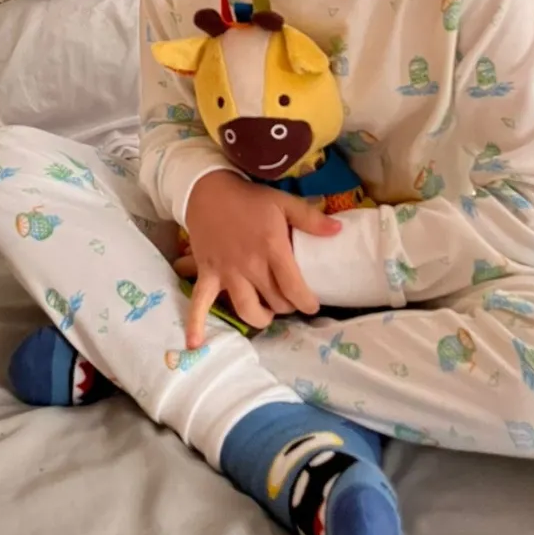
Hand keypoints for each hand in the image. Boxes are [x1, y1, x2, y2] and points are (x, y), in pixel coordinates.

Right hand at [181, 170, 340, 348]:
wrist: (209, 191)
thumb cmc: (250, 199)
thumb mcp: (284, 203)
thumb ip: (311, 219)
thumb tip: (338, 231)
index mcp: (272, 248)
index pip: (294, 287)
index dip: (307, 302)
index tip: (312, 305)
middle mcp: (250, 265)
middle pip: (274, 301)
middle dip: (286, 306)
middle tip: (289, 300)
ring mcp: (227, 272)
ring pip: (246, 309)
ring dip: (260, 318)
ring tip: (267, 314)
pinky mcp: (207, 274)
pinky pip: (200, 302)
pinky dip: (196, 323)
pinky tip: (195, 343)